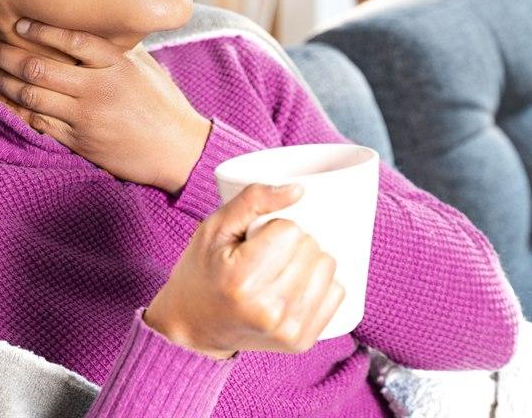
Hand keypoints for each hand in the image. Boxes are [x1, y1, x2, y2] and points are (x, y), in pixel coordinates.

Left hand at [0, 17, 211, 192]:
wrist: (177, 150)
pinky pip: (38, 123)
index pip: (72, 40)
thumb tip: (95, 27)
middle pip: (41, 68)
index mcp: (117, 65)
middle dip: (9, 56)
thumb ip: (119, 49)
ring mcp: (86, 116)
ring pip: (32, 96)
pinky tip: (4, 101)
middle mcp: (99, 88)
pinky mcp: (79, 141)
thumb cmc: (164, 105)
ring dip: (5, 82)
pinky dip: (16, 110)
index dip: (41, 30)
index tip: (20, 24)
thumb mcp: (146, 68)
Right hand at [143, 182, 346, 359]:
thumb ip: (253, 200)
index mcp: (242, 280)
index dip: (274, 227)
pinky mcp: (302, 341)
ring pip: (328, 267)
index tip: (255, 242)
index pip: (290, 230)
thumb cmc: (203, 272)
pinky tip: (294, 287)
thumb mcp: (215, 228)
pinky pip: (337, 292)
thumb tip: (299, 190)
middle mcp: (268, 309)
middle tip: (266, 257)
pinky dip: (319, 284)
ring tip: (279, 271)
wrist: (194, 326)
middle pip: (311, 247)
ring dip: (308, 261)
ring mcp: (288, 329)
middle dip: (293, 243)